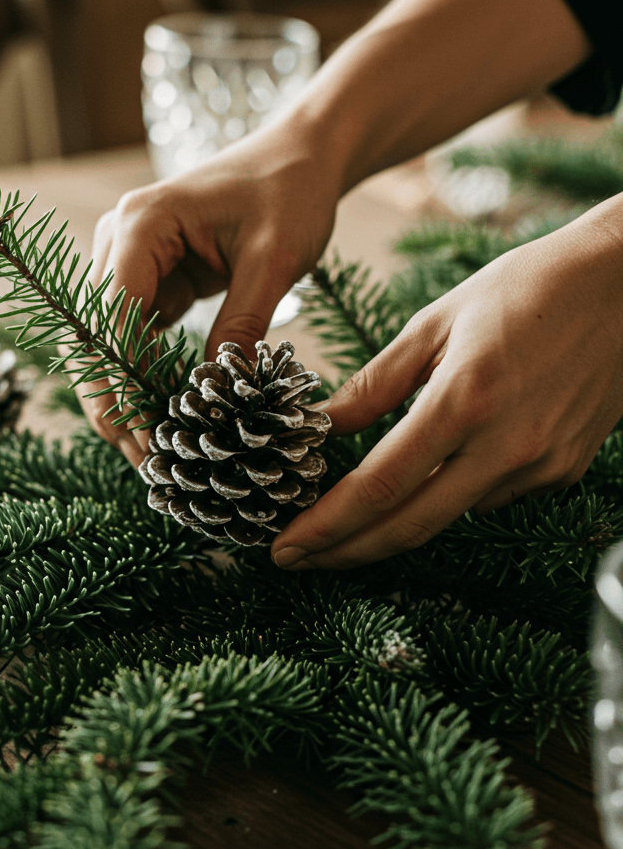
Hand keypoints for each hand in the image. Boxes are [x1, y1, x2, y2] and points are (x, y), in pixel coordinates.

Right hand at [78, 119, 338, 466]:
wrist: (300, 156)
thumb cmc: (290, 192)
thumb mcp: (275, 261)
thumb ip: (243, 325)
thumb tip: (217, 394)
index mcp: (141, 224)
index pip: (110, 318)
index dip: (123, 383)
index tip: (148, 435)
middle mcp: (118, 240)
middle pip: (91, 337)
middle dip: (112, 402)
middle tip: (143, 461)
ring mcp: (127, 261)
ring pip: (104, 345)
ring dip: (123, 397)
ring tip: (152, 453)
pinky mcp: (146, 280)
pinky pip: (131, 339)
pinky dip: (143, 380)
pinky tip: (164, 420)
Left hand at [272, 198, 622, 569]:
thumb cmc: (525, 288)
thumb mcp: (434, 322)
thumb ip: (374, 383)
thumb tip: (321, 425)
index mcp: (463, 400)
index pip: (379, 486)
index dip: (326, 527)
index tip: (285, 547)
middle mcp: (505, 445)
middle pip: (410, 526)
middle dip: (345, 552)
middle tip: (296, 560)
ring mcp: (540, 466)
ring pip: (449, 516)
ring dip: (395, 522)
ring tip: (348, 514)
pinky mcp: (562, 473)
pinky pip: (490, 498)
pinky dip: (451, 492)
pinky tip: (437, 469)